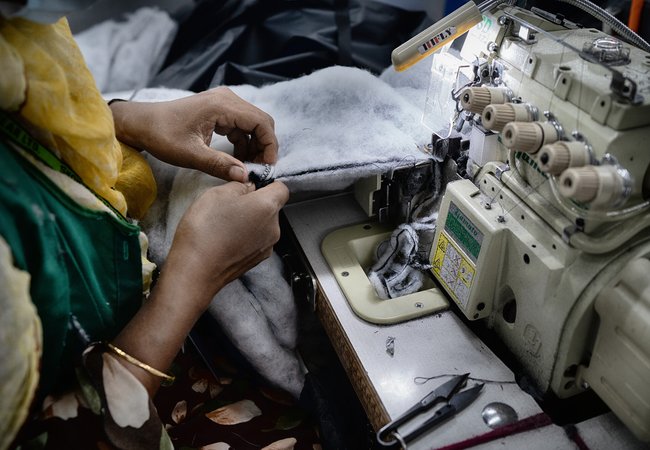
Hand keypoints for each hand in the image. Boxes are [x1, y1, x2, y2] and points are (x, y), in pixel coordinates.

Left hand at [110, 87, 277, 181]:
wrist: (141, 123)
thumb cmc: (161, 135)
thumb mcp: (190, 154)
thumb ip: (219, 165)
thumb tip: (245, 176)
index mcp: (222, 105)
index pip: (261, 122)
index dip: (269, 145)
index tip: (267, 167)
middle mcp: (227, 99)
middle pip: (261, 122)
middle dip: (264, 147)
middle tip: (259, 169)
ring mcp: (223, 103)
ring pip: (253, 125)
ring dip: (254, 146)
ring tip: (247, 168)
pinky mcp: (219, 111)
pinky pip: (241, 126)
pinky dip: (244, 143)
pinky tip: (236, 159)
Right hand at [164, 180, 288, 310]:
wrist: (195, 271)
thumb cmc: (205, 230)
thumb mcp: (217, 193)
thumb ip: (239, 185)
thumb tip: (249, 187)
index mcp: (268, 207)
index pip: (282, 189)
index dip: (267, 184)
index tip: (250, 185)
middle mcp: (274, 228)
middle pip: (272, 208)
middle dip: (254, 203)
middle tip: (229, 205)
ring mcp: (266, 246)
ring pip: (263, 225)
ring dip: (249, 221)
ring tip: (224, 224)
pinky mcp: (256, 260)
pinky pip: (255, 240)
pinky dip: (244, 237)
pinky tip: (225, 238)